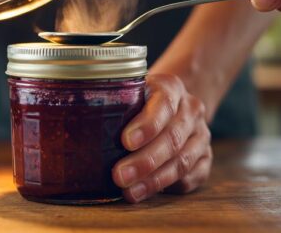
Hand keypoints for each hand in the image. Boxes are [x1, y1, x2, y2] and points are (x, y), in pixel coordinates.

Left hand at [112, 74, 211, 202]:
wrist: (171, 104)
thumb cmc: (138, 101)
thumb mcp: (127, 92)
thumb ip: (110, 103)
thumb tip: (74, 127)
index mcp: (171, 87)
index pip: (163, 104)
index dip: (146, 125)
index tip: (125, 142)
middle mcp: (191, 109)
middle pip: (172, 137)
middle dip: (145, 161)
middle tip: (119, 176)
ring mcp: (201, 134)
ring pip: (182, 160)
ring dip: (155, 180)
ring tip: (129, 192)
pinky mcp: (205, 156)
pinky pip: (193, 176)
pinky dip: (170, 187)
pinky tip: (147, 193)